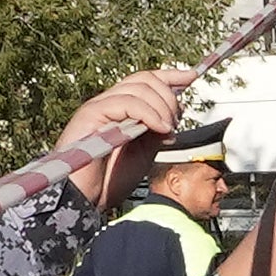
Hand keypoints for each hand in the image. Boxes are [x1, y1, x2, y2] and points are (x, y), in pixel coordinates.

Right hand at [58, 66, 201, 206]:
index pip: (145, 80)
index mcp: (119, 110)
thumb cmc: (108, 181)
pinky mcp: (90, 114)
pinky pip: (126, 103)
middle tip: (174, 123)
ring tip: (167, 130)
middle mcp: (108, 103)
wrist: (85, 199)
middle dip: (169, 97)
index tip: (190, 76)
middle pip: (144, 80)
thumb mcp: (144, 153)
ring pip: (138, 88)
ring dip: (162, 107)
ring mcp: (98, 107)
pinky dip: (149, 113)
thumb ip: (157, 133)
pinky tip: (159, 128)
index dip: (169, 76)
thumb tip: (172, 118)